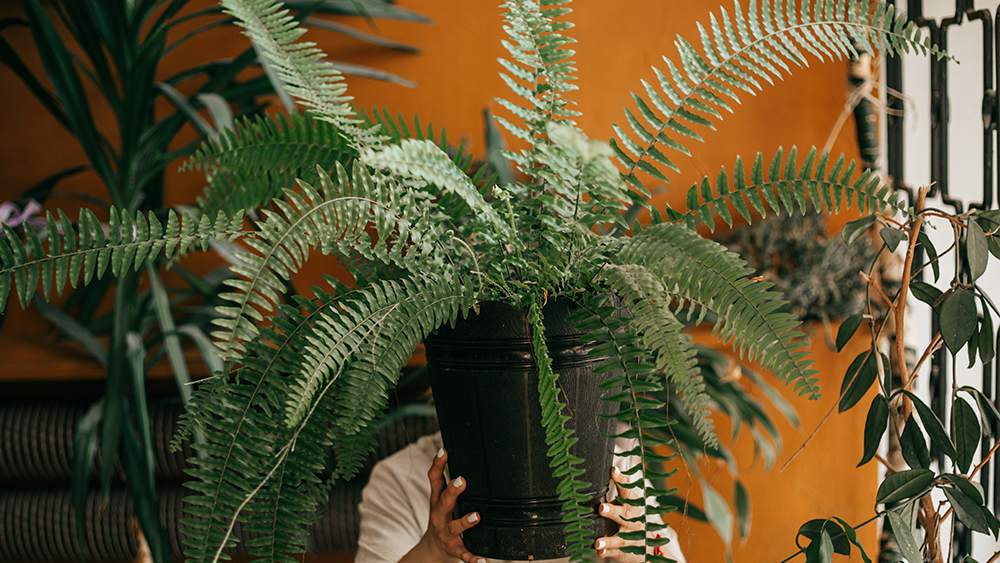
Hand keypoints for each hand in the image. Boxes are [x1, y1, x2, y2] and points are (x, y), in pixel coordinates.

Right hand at [401, 448, 484, 562]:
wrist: (431, 551)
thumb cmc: (441, 518)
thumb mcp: (438, 498)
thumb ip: (445, 480)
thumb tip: (448, 449)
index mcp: (437, 501)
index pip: (434, 480)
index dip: (437, 465)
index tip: (443, 451)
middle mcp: (439, 516)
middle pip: (444, 502)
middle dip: (452, 491)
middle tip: (461, 480)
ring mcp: (447, 534)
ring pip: (455, 528)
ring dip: (465, 522)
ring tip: (477, 516)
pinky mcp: (455, 550)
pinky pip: (465, 554)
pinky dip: (474, 559)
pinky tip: (484, 561)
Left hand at [594, 466, 652, 561]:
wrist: (652, 549)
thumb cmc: (635, 520)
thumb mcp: (631, 505)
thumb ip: (620, 493)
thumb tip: (609, 470)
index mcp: (634, 506)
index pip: (628, 490)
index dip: (621, 480)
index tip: (613, 470)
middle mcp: (634, 521)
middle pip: (625, 515)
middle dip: (613, 511)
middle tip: (601, 508)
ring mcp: (630, 537)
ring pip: (619, 538)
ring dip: (608, 540)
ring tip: (597, 542)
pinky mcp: (626, 551)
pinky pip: (616, 553)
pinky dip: (607, 552)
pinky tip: (599, 551)